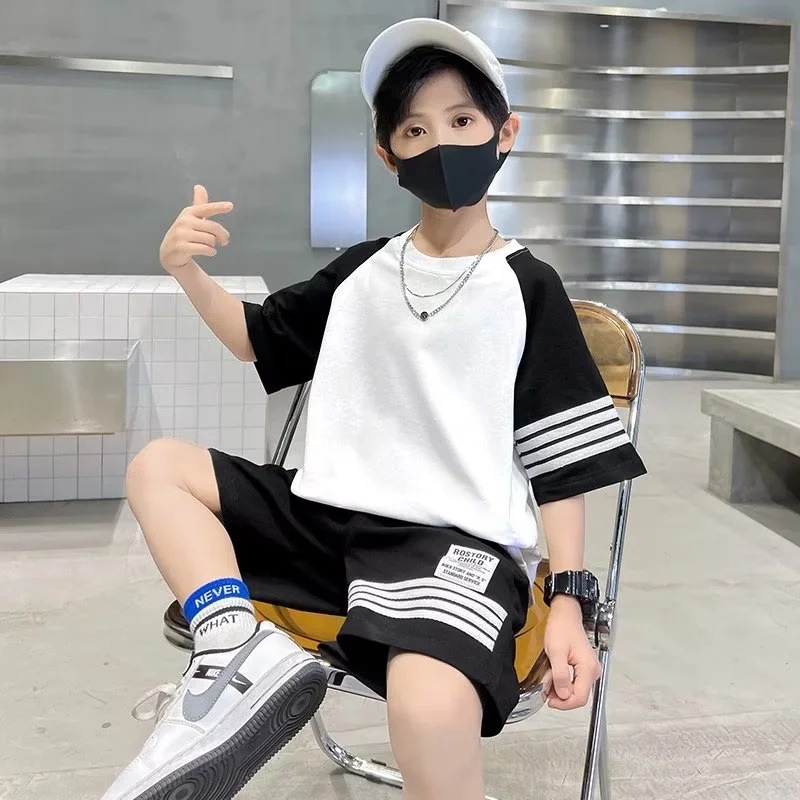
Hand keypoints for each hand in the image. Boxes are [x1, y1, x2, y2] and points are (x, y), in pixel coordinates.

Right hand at [159, 185, 233, 273]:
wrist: (169, 253)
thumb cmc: (185, 233)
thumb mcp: (192, 218)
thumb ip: (198, 204)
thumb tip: (199, 186)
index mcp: (189, 212)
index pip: (206, 208)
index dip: (219, 207)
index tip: (230, 206)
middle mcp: (184, 221)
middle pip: (213, 228)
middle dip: (222, 236)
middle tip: (224, 242)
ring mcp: (181, 234)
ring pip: (210, 239)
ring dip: (213, 246)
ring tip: (209, 247)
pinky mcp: (181, 247)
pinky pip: (205, 249)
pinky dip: (210, 252)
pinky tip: (210, 252)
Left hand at [543, 596, 600, 710]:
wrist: (565, 614)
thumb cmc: (561, 628)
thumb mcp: (556, 652)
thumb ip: (560, 675)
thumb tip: (563, 695)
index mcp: (588, 668)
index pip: (580, 697)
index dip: (564, 703)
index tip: (550, 701)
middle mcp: (593, 671)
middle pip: (580, 696)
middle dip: (562, 698)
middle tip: (546, 692)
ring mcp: (590, 669)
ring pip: (578, 690)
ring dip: (562, 691)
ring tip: (549, 684)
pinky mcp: (585, 666)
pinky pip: (577, 682)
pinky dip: (565, 684)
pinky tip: (555, 679)